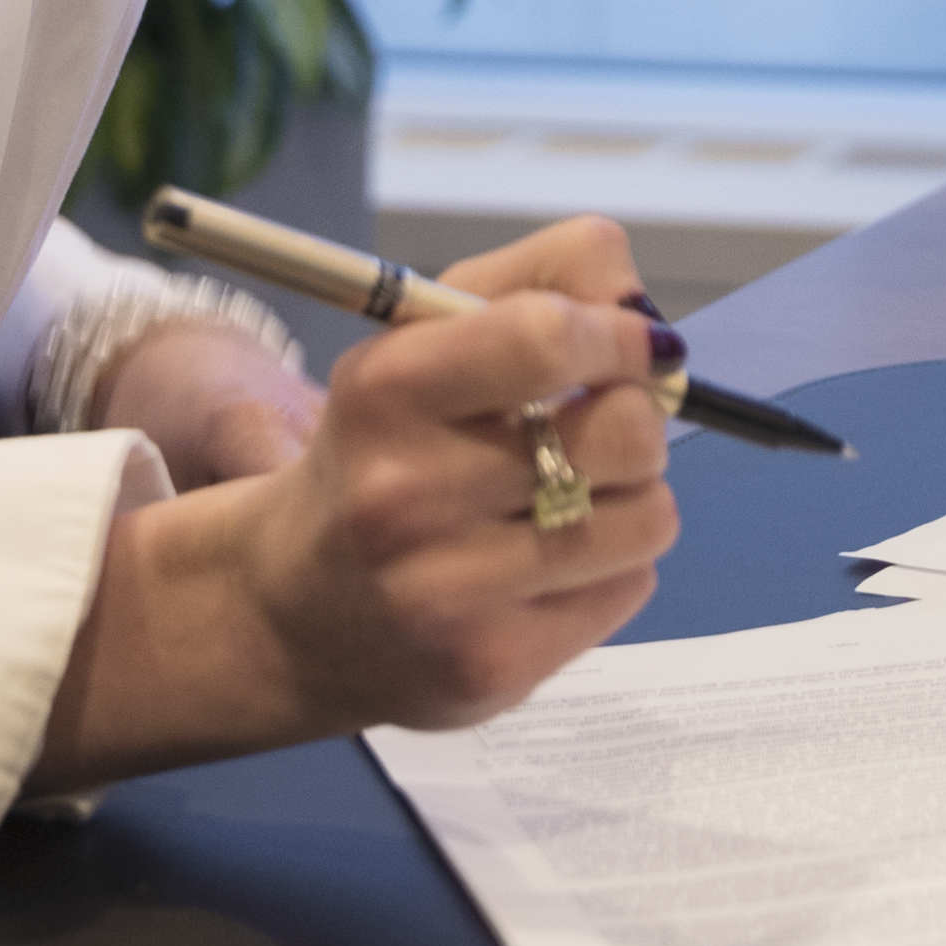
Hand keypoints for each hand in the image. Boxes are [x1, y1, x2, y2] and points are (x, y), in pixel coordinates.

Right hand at [35, 217, 676, 784]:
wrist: (297, 609)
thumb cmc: (386, 446)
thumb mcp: (431, 333)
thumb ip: (548, 279)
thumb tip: (647, 318)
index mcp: (386, 389)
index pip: (548, 337)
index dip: (618, 336)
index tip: (625, 347)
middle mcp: (406, 494)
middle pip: (626, 432)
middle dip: (636, 419)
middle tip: (595, 430)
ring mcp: (449, 593)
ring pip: (648, 517)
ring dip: (632, 498)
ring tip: (570, 499)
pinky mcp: (494, 667)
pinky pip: (631, 586)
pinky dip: (611, 567)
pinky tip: (547, 564)